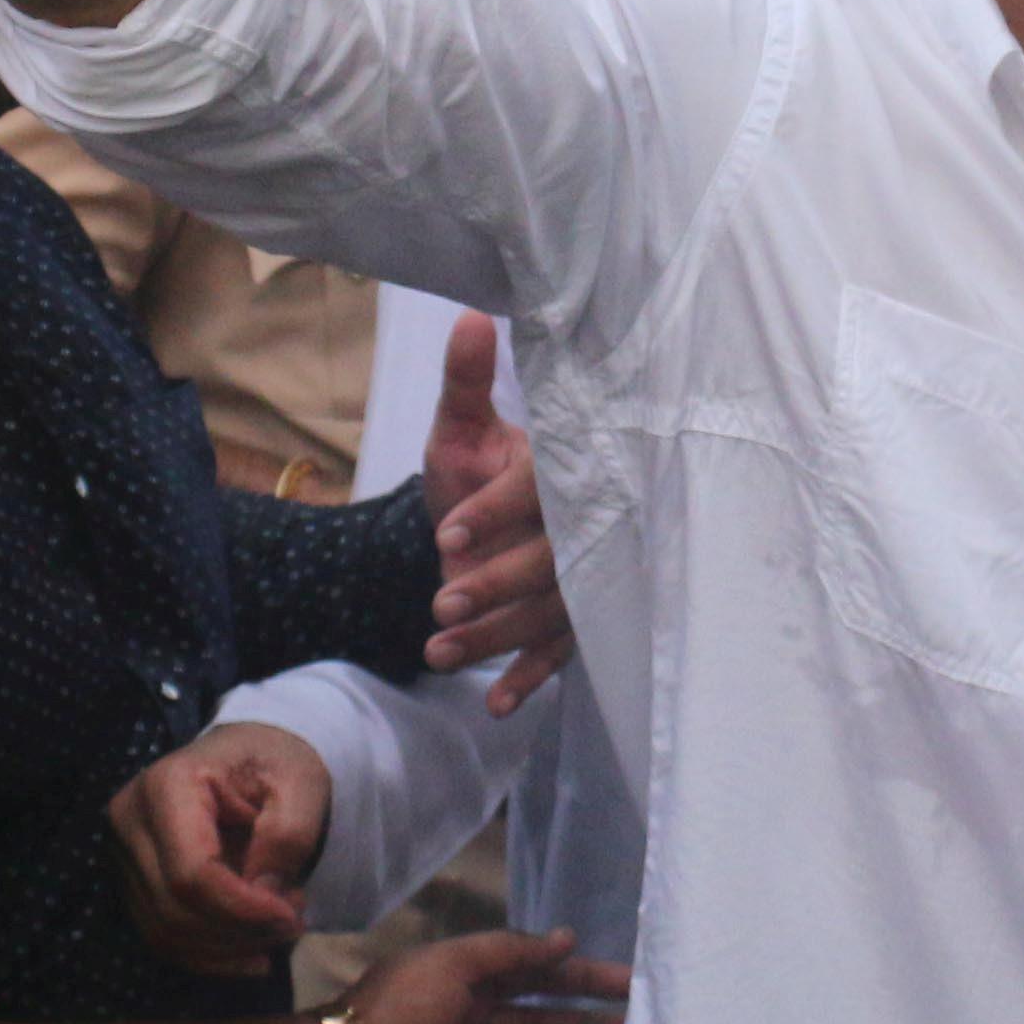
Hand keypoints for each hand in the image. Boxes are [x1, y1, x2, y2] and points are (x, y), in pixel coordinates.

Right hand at [107, 721, 332, 974]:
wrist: (249, 755)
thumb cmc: (275, 763)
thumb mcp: (301, 783)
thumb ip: (287, 835)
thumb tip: (263, 896)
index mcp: (167, 785)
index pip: (192, 873)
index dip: (242, 908)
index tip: (293, 914)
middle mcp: (130, 820)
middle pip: (174, 909)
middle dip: (240, 930)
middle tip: (295, 920)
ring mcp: (123, 853)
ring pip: (165, 932)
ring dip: (228, 947)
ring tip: (278, 928)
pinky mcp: (132, 880)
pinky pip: (162, 937)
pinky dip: (210, 954)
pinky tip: (252, 951)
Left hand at [415, 312, 569, 710]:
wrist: (480, 525)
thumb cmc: (477, 470)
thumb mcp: (462, 430)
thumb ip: (463, 383)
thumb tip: (468, 318)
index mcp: (561, 468)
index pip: (536, 490)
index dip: (495, 513)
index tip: (445, 534)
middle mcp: (582, 525)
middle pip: (551, 560)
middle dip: (496, 584)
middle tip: (441, 601)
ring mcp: (583, 576)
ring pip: (551, 612)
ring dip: (498, 636)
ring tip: (440, 652)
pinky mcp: (575, 619)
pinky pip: (561, 653)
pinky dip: (530, 679)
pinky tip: (497, 705)